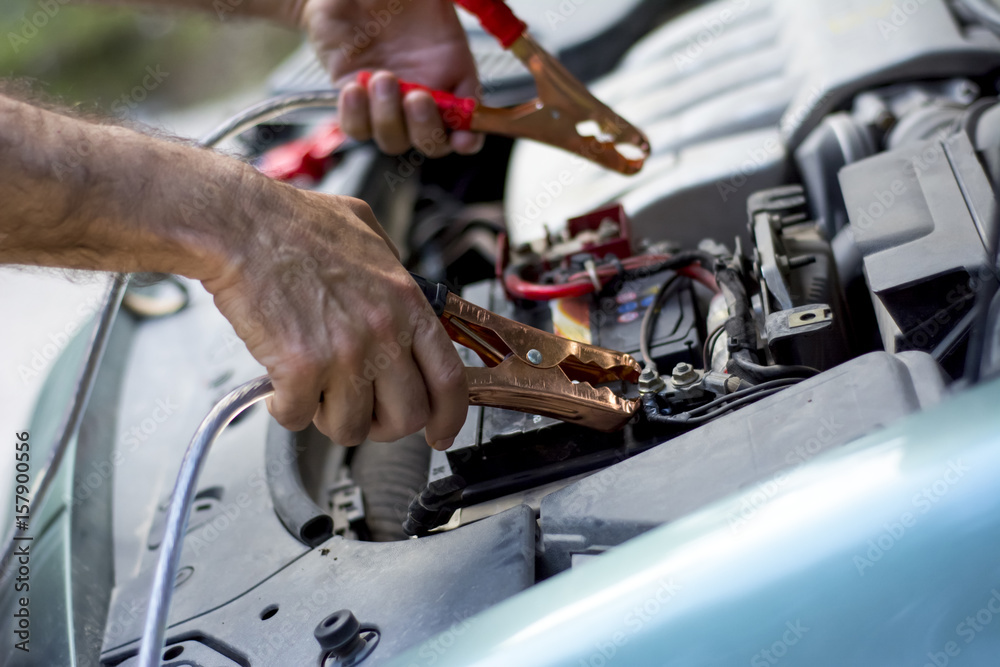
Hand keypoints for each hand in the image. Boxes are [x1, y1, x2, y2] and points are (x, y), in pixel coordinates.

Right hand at [202, 172, 467, 448]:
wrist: (241, 227)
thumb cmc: (295, 225)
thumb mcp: (368, 235)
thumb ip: (394, 274)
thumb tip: (403, 300)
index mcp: (407, 303)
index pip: (449, 378)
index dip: (449, 416)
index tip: (440, 433)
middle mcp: (384, 333)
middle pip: (407, 416)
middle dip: (383, 424)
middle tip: (362, 411)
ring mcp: (344, 354)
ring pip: (352, 427)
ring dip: (331, 417)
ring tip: (315, 391)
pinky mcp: (300, 370)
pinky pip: (298, 418)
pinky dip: (286, 408)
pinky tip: (279, 385)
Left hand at [299, 0, 483, 156]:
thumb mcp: (434, 0)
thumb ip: (451, 13)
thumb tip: (477, 16)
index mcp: (452, 72)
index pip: (468, 121)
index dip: (468, 138)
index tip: (463, 138)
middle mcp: (422, 93)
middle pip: (431, 142)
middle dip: (425, 128)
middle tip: (417, 97)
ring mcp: (387, 101)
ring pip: (393, 139)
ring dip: (388, 118)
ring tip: (381, 78)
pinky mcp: (354, 99)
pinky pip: (355, 127)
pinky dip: (356, 116)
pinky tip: (355, 88)